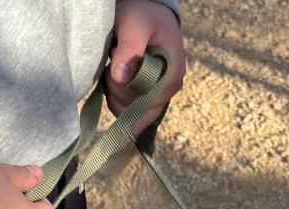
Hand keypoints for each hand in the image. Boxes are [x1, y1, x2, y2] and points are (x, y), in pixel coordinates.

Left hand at [104, 0, 185, 130]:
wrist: (148, 14)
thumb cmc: (144, 16)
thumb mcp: (135, 25)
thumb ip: (129, 49)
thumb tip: (120, 78)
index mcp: (173, 73)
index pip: (147, 100)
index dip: (125, 87)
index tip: (117, 59)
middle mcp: (170, 89)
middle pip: (139, 110)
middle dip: (118, 88)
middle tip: (116, 58)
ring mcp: (161, 96)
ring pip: (133, 115)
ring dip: (116, 93)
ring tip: (118, 66)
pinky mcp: (151, 99)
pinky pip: (132, 113)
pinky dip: (118, 99)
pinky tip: (117, 78)